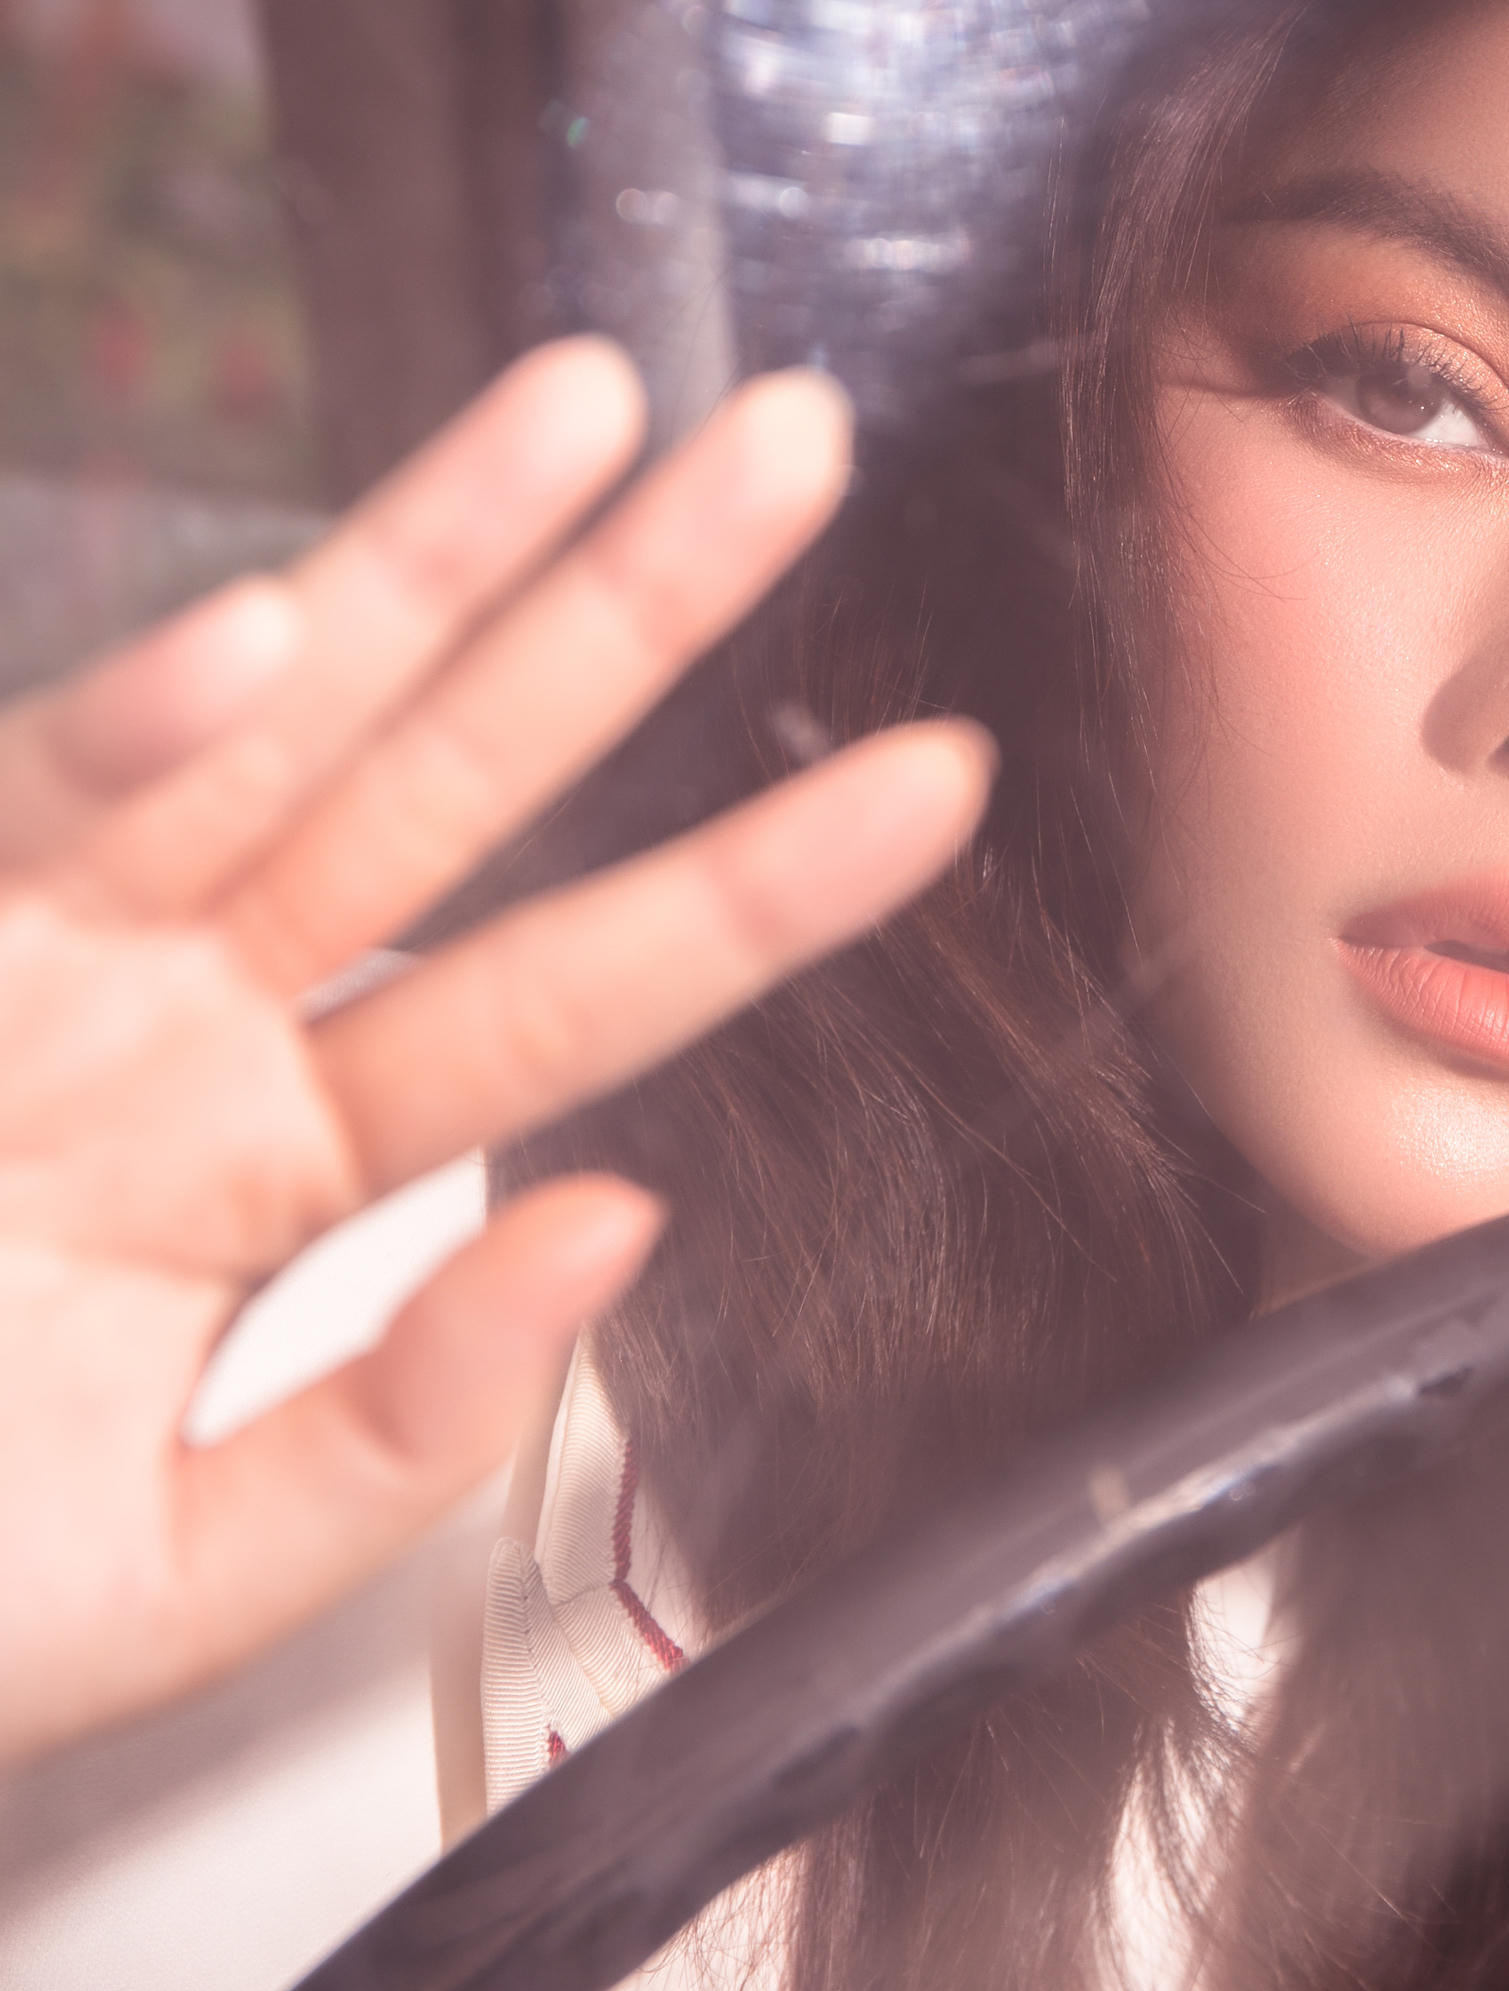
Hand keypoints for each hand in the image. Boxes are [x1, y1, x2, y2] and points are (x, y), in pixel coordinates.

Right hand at [0, 340, 989, 1764]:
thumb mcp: (162, 1585)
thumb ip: (391, 1426)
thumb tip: (618, 1230)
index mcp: (255, 1171)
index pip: (559, 1004)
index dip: (749, 887)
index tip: (936, 778)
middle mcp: (165, 1024)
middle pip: (454, 790)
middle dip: (630, 616)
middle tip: (800, 447)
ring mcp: (31, 958)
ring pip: (267, 727)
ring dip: (425, 562)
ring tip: (595, 405)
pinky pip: (30, 804)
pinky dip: (141, 724)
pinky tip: (263, 638)